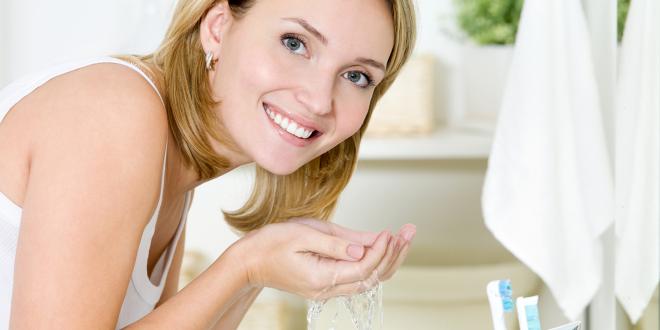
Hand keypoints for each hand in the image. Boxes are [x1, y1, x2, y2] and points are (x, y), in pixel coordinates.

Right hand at [230, 219, 415, 299]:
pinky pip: (357, 275)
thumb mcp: (304, 234)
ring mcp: (327, 289)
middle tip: (409, 231)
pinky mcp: (326, 283)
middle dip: (394, 254)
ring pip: (368, 278)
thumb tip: (366, 248)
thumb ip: (337, 243)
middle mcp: (328, 289)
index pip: (364, 268)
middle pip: (372, 277)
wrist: (248, 262)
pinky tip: (383, 245)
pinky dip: (373, 261)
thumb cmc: (272, 243)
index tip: (391, 231)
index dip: (382, 250)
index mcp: (323, 278)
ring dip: (388, 258)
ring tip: (404, 236)